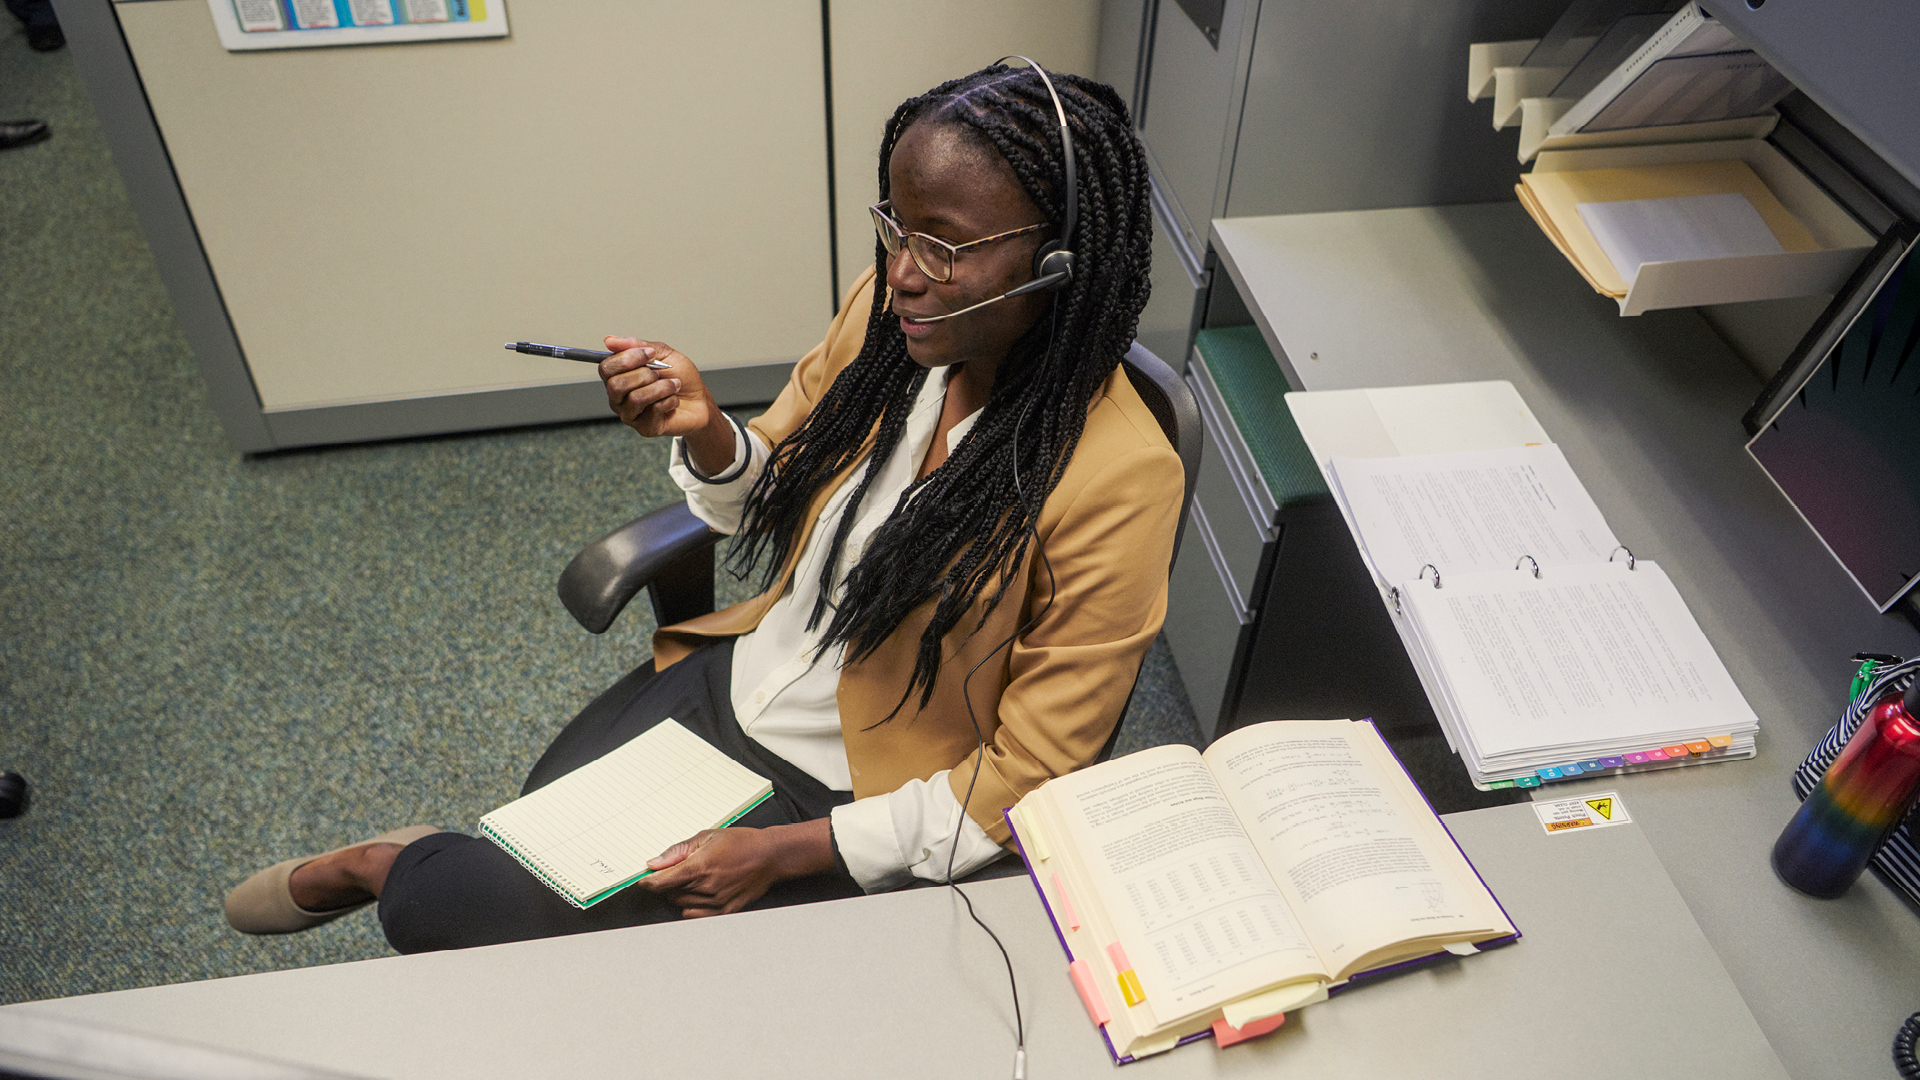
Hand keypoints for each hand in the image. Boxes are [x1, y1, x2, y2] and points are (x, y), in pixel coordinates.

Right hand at [599, 337, 713, 440]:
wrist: (700, 400)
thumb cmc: (680, 377)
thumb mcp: (662, 354)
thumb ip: (637, 346)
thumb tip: (609, 340)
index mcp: (618, 377)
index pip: (605, 368)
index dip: (626, 359)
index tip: (650, 354)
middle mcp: (618, 398)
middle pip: (616, 385)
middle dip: (644, 375)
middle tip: (659, 374)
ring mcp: (630, 414)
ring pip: (636, 399)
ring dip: (661, 388)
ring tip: (672, 386)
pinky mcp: (645, 428)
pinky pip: (653, 411)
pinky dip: (670, 400)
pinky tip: (673, 400)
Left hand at [636, 820, 833, 917]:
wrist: (770, 855)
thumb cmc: (741, 842)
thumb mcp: (707, 837)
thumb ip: (677, 851)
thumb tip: (654, 863)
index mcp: (700, 866)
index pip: (662, 882)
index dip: (648, 882)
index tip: (643, 881)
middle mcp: (707, 886)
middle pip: (670, 893)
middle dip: (669, 883)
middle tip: (681, 871)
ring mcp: (717, 901)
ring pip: (681, 905)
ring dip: (681, 894)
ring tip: (697, 880)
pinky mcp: (726, 911)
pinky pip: (695, 915)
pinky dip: (692, 907)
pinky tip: (701, 894)